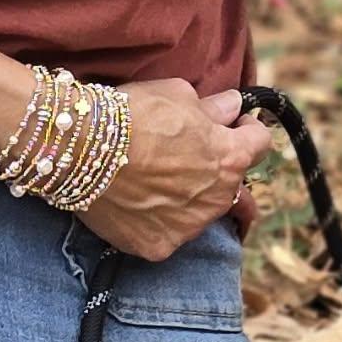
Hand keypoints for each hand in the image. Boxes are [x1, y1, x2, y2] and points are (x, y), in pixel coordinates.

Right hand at [76, 81, 272, 261]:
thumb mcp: (178, 95)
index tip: (232, 126)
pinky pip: (167, 233)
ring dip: (188, 197)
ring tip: (152, 180)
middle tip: (183, 156)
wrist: (81, 150)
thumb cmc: (133, 115)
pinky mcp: (159, 246)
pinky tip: (135, 203)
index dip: (246, 131)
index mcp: (231, 157)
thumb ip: (213, 106)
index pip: (260, 144)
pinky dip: (156, 221)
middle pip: (231, 183)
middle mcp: (219, 197)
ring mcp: (190, 226)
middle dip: (216, 169)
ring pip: (200, 211)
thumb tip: (233, 105)